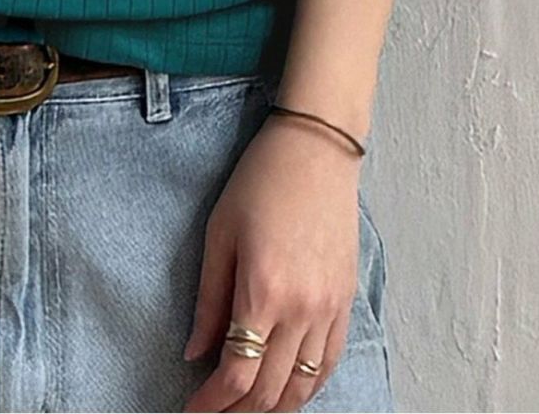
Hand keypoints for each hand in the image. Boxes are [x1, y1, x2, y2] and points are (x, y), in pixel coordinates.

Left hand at [180, 113, 361, 411]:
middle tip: (212, 411)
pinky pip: (329, 363)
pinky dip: (307, 387)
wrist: (315, 151)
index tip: (192, 410)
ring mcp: (330, 308)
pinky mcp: (347, 301)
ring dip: (272, 407)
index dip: (212, 402)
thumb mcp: (219, 234)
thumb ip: (208, 300)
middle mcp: (302, 309)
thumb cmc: (259, 182)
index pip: (238, 373)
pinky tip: (287, 390)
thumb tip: (195, 353)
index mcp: (264, 291)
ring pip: (303, 386)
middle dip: (237, 410)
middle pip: (270, 389)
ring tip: (244, 408)